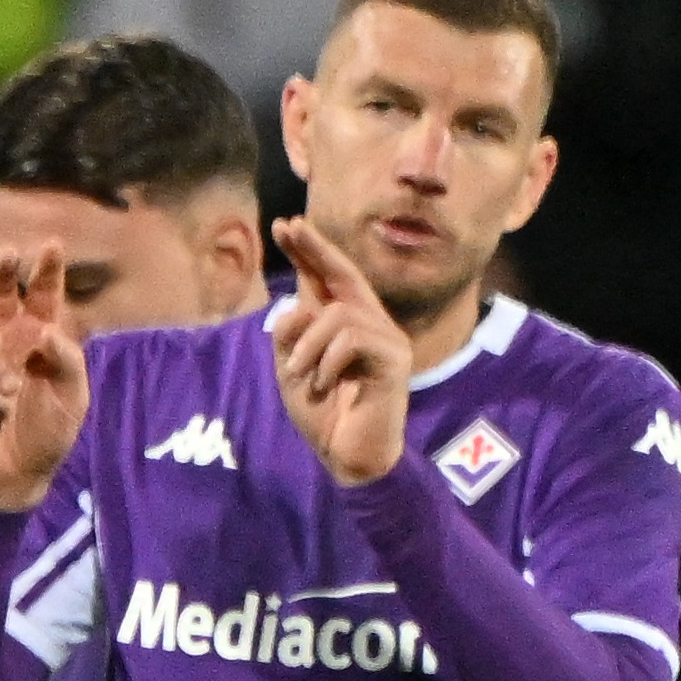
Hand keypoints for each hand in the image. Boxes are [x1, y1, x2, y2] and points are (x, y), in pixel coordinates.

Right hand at [0, 241, 90, 511]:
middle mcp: (5, 339)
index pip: (42, 295)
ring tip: (12, 391)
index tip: (50, 245)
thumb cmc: (48, 433)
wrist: (16, 474)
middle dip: (1, 272)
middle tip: (8, 253)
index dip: (45, 270)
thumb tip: (40, 332)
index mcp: (40, 337)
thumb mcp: (72, 397)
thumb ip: (64, 361)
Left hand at [265, 222, 411, 486]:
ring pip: (336, 315)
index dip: (309, 252)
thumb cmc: (323, 415)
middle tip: (287, 226)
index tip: (285, 225)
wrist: (347, 455)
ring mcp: (386, 338)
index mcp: (344, 326)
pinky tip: (326, 386)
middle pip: (344, 275)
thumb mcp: (292, 371)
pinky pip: (350, 341)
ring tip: (304, 376)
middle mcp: (371, 324)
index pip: (328, 281)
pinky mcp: (394, 357)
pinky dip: (326, 364)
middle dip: (314, 249)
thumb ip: (289, 338)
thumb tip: (295, 307)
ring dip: (308, 348)